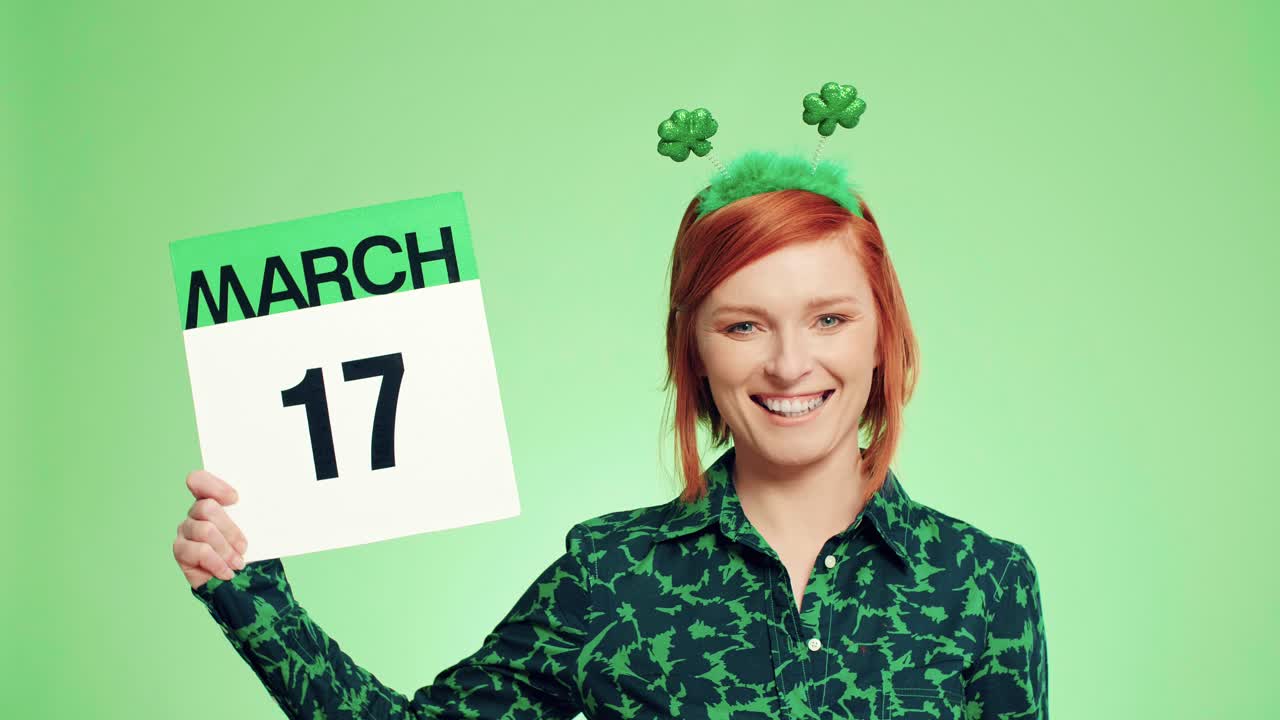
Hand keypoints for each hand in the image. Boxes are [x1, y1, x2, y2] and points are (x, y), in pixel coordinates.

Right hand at [173, 470, 249, 589]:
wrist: (237, 581)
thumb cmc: (245, 549)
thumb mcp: (252, 529)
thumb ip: (252, 514)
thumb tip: (270, 504)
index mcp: (211, 500)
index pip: (199, 480)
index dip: (213, 486)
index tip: (235, 498)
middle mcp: (194, 512)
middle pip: (207, 508)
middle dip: (230, 529)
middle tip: (244, 547)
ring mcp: (185, 530)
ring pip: (205, 530)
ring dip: (226, 550)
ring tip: (238, 563)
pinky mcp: (180, 550)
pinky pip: (199, 551)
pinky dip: (217, 563)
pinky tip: (227, 572)